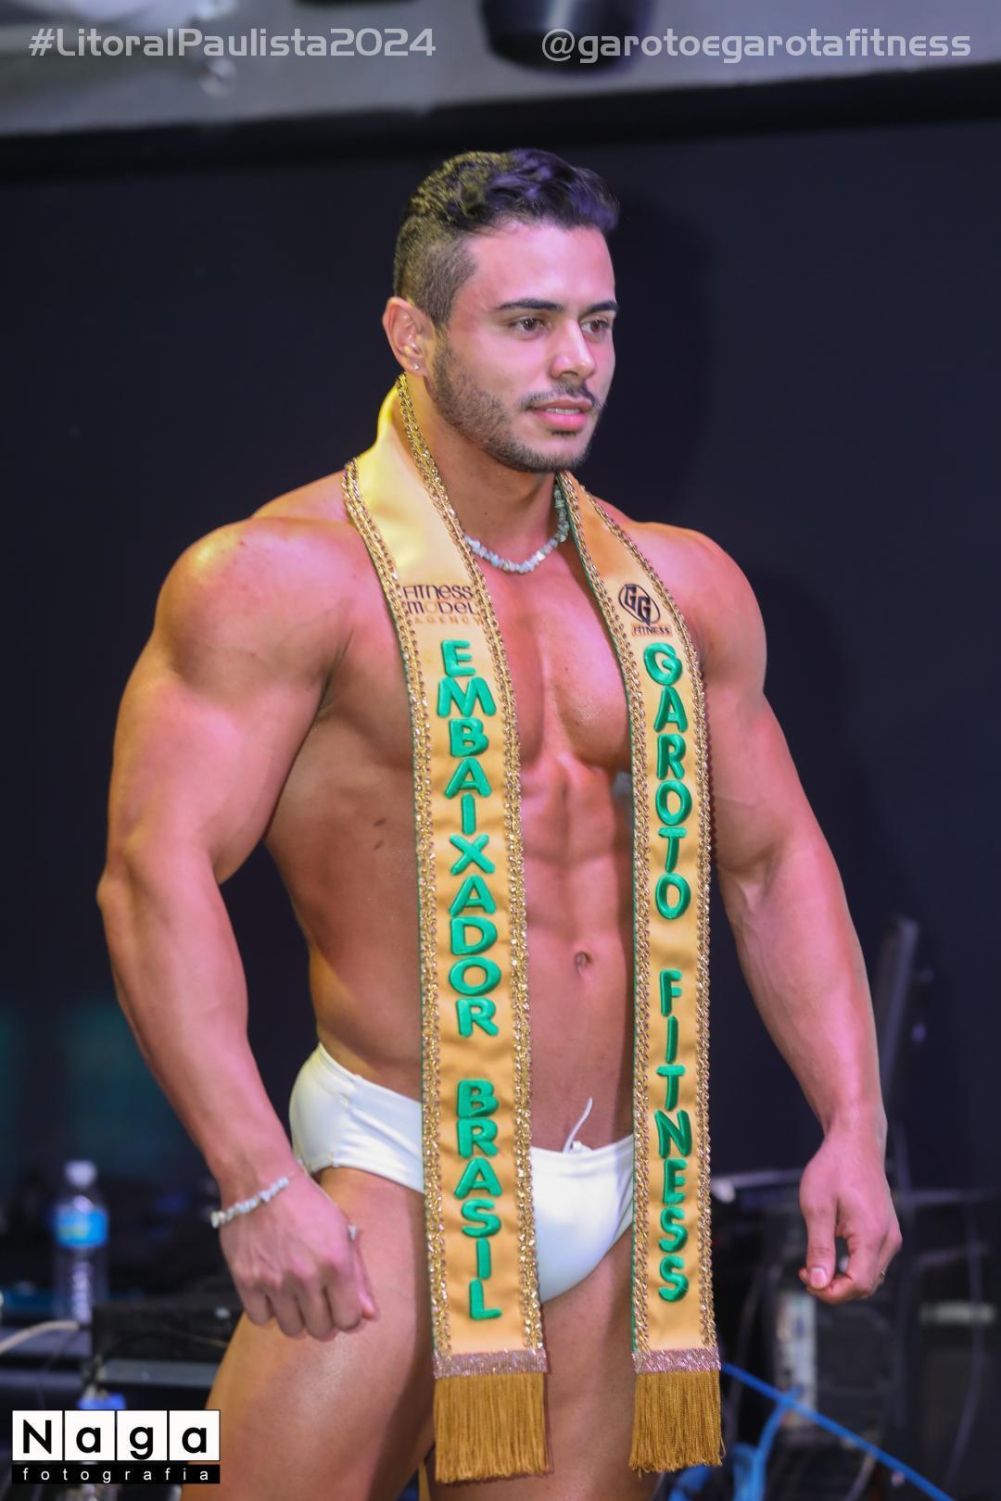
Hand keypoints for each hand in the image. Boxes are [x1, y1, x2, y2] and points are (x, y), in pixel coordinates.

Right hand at [219, 1171, 377, 1339]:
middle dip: (324, 1320)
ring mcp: (274, 1281)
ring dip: (297, 1318)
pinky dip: (269, 1311)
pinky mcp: (246, 1282)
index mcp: (336, 1262)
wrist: (262, 1180)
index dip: (348, 1317)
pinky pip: (261, 1319)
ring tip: (296, 1296)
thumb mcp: (342, 1230)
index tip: (342, 1307)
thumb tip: (370, 1315)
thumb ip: (358, 1276)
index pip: (349, 1320)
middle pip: (321, 1329)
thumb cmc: (306, 1203)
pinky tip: (274, 1291)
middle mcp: (306, 1277)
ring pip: (292, 1329)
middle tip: (319, 1301)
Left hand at [797, 1121, 901, 1302]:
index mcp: (872, 1235)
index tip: (805, 1279)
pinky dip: (852, 1266)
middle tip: (805, 1272)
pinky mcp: (887, 1231)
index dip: (831, 1293)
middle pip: (866, 1285)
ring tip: (814, 1263)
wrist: (855, 1141)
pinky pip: (872, 1261)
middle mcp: (889, 1240)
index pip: (858, 1285)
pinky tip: (829, 1251)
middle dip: (835, 1288)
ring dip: (843, 1279)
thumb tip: (818, 1284)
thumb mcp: (816, 1207)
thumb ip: (819, 1248)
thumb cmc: (833, 1169)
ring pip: (870, 1276)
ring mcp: (891, 1235)